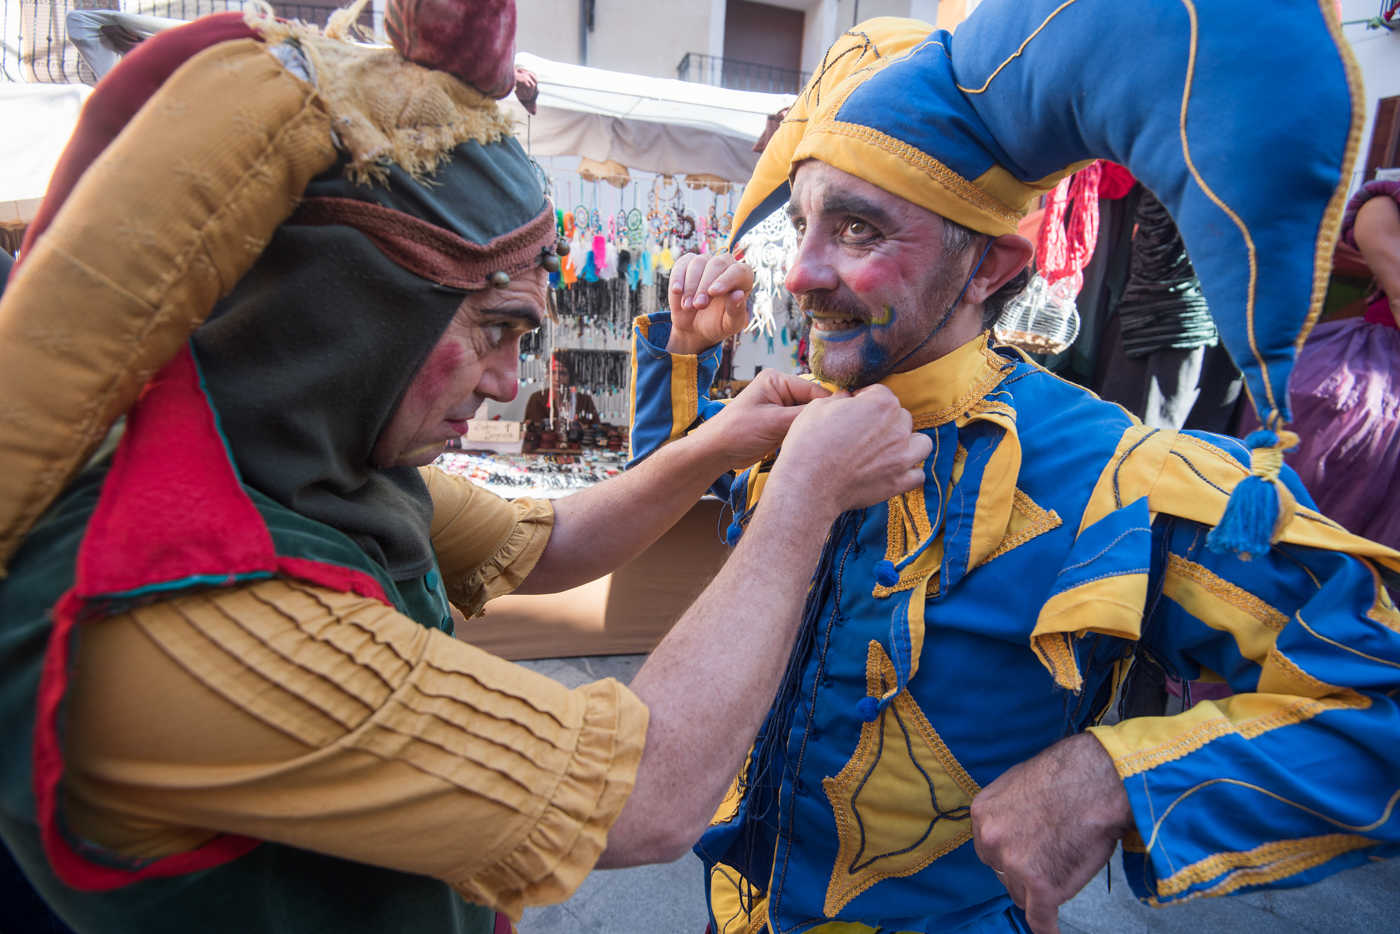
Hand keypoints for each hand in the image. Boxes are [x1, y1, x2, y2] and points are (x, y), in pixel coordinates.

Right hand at [667, 251, 753, 354]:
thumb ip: (736, 311)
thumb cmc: (717, 324)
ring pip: (698, 263)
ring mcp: (706, 262)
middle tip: (698, 305)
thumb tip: (738, 295)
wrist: (694, 328)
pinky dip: (678, 277)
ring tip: (688, 307)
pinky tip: (677, 291)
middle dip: (705, 285)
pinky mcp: (687, 263)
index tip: (713, 293)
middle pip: (717, 264)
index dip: (726, 280)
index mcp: (743, 279)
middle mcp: (726, 265)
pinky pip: (682, 264)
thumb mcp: (729, 325)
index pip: (739, 271)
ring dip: (691, 286)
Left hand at [690, 371, 831, 469]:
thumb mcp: (773, 422)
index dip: (829, 406)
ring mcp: (781, 408)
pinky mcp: (780, 424)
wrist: (716, 452)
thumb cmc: (737, 431)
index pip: (814, 390)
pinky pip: (801, 428)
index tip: (846, 421)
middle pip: (814, 403)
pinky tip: (814, 445)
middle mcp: (781, 391)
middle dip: (821, 418)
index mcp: (777, 380)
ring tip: (825, 441)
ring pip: (809, 418)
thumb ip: (804, 415)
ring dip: (814, 429)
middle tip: (837, 435)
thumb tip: (834, 411)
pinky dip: (806, 436)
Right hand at [768, 385, 931, 515]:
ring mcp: (902, 457)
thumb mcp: (818, 407)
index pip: (880, 393)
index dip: (864, 400)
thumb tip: (847, 398)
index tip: (852, 411)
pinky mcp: (899, 482)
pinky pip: (917, 475)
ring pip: (921, 443)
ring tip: (888, 450)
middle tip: (863, 433)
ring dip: (908, 443)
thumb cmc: (809, 443)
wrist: (808, 485)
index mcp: (881, 403)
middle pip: (901, 417)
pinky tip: (892, 471)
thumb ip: (840, 399)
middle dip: (885, 421)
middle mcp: (898, 427)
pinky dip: (908, 473)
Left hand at [971, 733, 1132, 933]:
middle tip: (1048, 859)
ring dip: (1038, 890)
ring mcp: (1015, 865)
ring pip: (1021, 894)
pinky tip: (1051, 933)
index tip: (1026, 852)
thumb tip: (1013, 827)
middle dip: (1021, 872)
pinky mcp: (1041, 886)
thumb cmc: (1068, 775)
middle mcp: (991, 841)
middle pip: (1002, 873)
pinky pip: (1039, 918)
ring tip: (1065, 873)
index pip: (989, 848)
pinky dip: (1046, 928)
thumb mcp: (1019, 783)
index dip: (1009, 853)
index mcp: (983, 814)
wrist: (1098, 781)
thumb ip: (1009, 811)